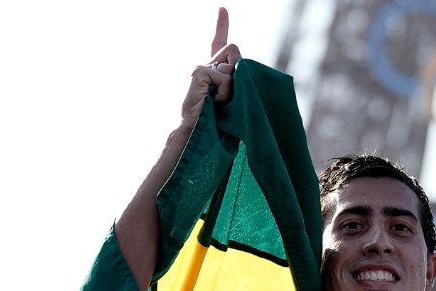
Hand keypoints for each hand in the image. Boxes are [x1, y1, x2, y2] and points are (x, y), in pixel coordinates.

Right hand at [180, 7, 241, 128]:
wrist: (196, 134)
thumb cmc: (215, 123)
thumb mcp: (230, 99)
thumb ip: (235, 82)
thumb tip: (239, 69)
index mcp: (212, 70)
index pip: (218, 43)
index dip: (221, 25)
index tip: (223, 8)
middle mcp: (204, 65)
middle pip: (233, 50)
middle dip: (239, 69)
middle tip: (229, 93)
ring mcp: (199, 68)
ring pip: (232, 64)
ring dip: (233, 87)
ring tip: (220, 102)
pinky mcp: (198, 72)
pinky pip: (225, 75)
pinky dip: (225, 91)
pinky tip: (214, 101)